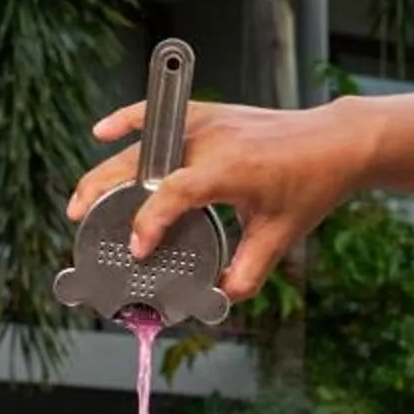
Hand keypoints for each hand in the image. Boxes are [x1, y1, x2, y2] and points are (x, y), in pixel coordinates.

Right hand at [67, 94, 378, 301]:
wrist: (334, 141)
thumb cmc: (310, 184)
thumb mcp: (281, 237)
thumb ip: (247, 274)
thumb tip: (215, 299)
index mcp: (231, 169)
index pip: (175, 192)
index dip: (151, 221)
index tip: (138, 248)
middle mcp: (214, 140)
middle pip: (144, 162)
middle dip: (105, 190)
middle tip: (80, 218)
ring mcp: (207, 122)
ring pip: (143, 142)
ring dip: (108, 166)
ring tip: (82, 197)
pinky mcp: (207, 114)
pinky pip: (158, 113)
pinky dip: (127, 120)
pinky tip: (100, 133)